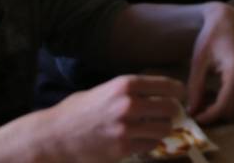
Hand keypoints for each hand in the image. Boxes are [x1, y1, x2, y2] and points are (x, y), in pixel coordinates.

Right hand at [20, 73, 185, 161]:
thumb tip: (155, 92)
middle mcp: (128, 104)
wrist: (54, 137)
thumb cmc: (77, 111)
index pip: (166, 85)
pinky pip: (151, 145)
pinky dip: (149, 144)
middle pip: (170, 108)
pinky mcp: (122, 149)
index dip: (178, 91)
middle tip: (168, 115)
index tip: (180, 95)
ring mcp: (126, 128)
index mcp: (125, 85)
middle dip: (172, 112)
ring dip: (162, 129)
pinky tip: (139, 141)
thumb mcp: (104, 90)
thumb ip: (128, 90)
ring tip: (153, 129)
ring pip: (164, 129)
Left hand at [184, 2, 233, 123]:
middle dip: (212, 112)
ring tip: (205, 95)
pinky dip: (229, 99)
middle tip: (195, 107)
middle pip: (230, 109)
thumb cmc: (211, 37)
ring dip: (220, 106)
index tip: (193, 118)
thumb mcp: (199, 63)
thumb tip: (192, 113)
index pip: (223, 106)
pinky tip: (217, 89)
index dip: (207, 117)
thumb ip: (195, 90)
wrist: (229, 21)